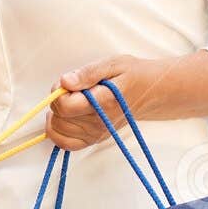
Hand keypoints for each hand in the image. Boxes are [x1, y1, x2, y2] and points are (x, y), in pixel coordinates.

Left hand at [46, 54, 163, 150]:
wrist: (150, 93)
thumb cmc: (131, 75)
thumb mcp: (112, 64)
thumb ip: (87, 73)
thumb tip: (65, 82)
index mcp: (103, 103)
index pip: (64, 106)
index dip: (59, 92)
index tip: (69, 83)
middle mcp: (100, 123)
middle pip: (59, 119)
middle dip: (57, 102)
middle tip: (72, 90)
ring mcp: (97, 134)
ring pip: (58, 131)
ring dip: (57, 115)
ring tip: (71, 101)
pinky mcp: (94, 140)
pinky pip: (65, 144)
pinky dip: (58, 132)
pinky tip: (65, 118)